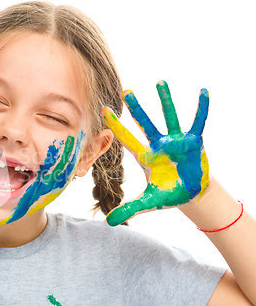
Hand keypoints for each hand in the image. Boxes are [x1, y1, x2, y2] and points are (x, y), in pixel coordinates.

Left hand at [101, 80, 209, 225]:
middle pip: (145, 124)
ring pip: (169, 117)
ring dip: (165, 101)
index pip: (127, 139)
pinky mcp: (193, 142)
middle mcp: (158, 145)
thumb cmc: (168, 193)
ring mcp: (176, 141)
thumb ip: (129, 209)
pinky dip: (201, 108)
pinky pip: (197, 122)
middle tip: (125, 92)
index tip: (103, 111)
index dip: (116, 127)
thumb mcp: (149, 203)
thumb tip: (108, 222)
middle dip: (136, 109)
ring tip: (159, 82)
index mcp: (146, 157)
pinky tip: (202, 92)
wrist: (191, 192)